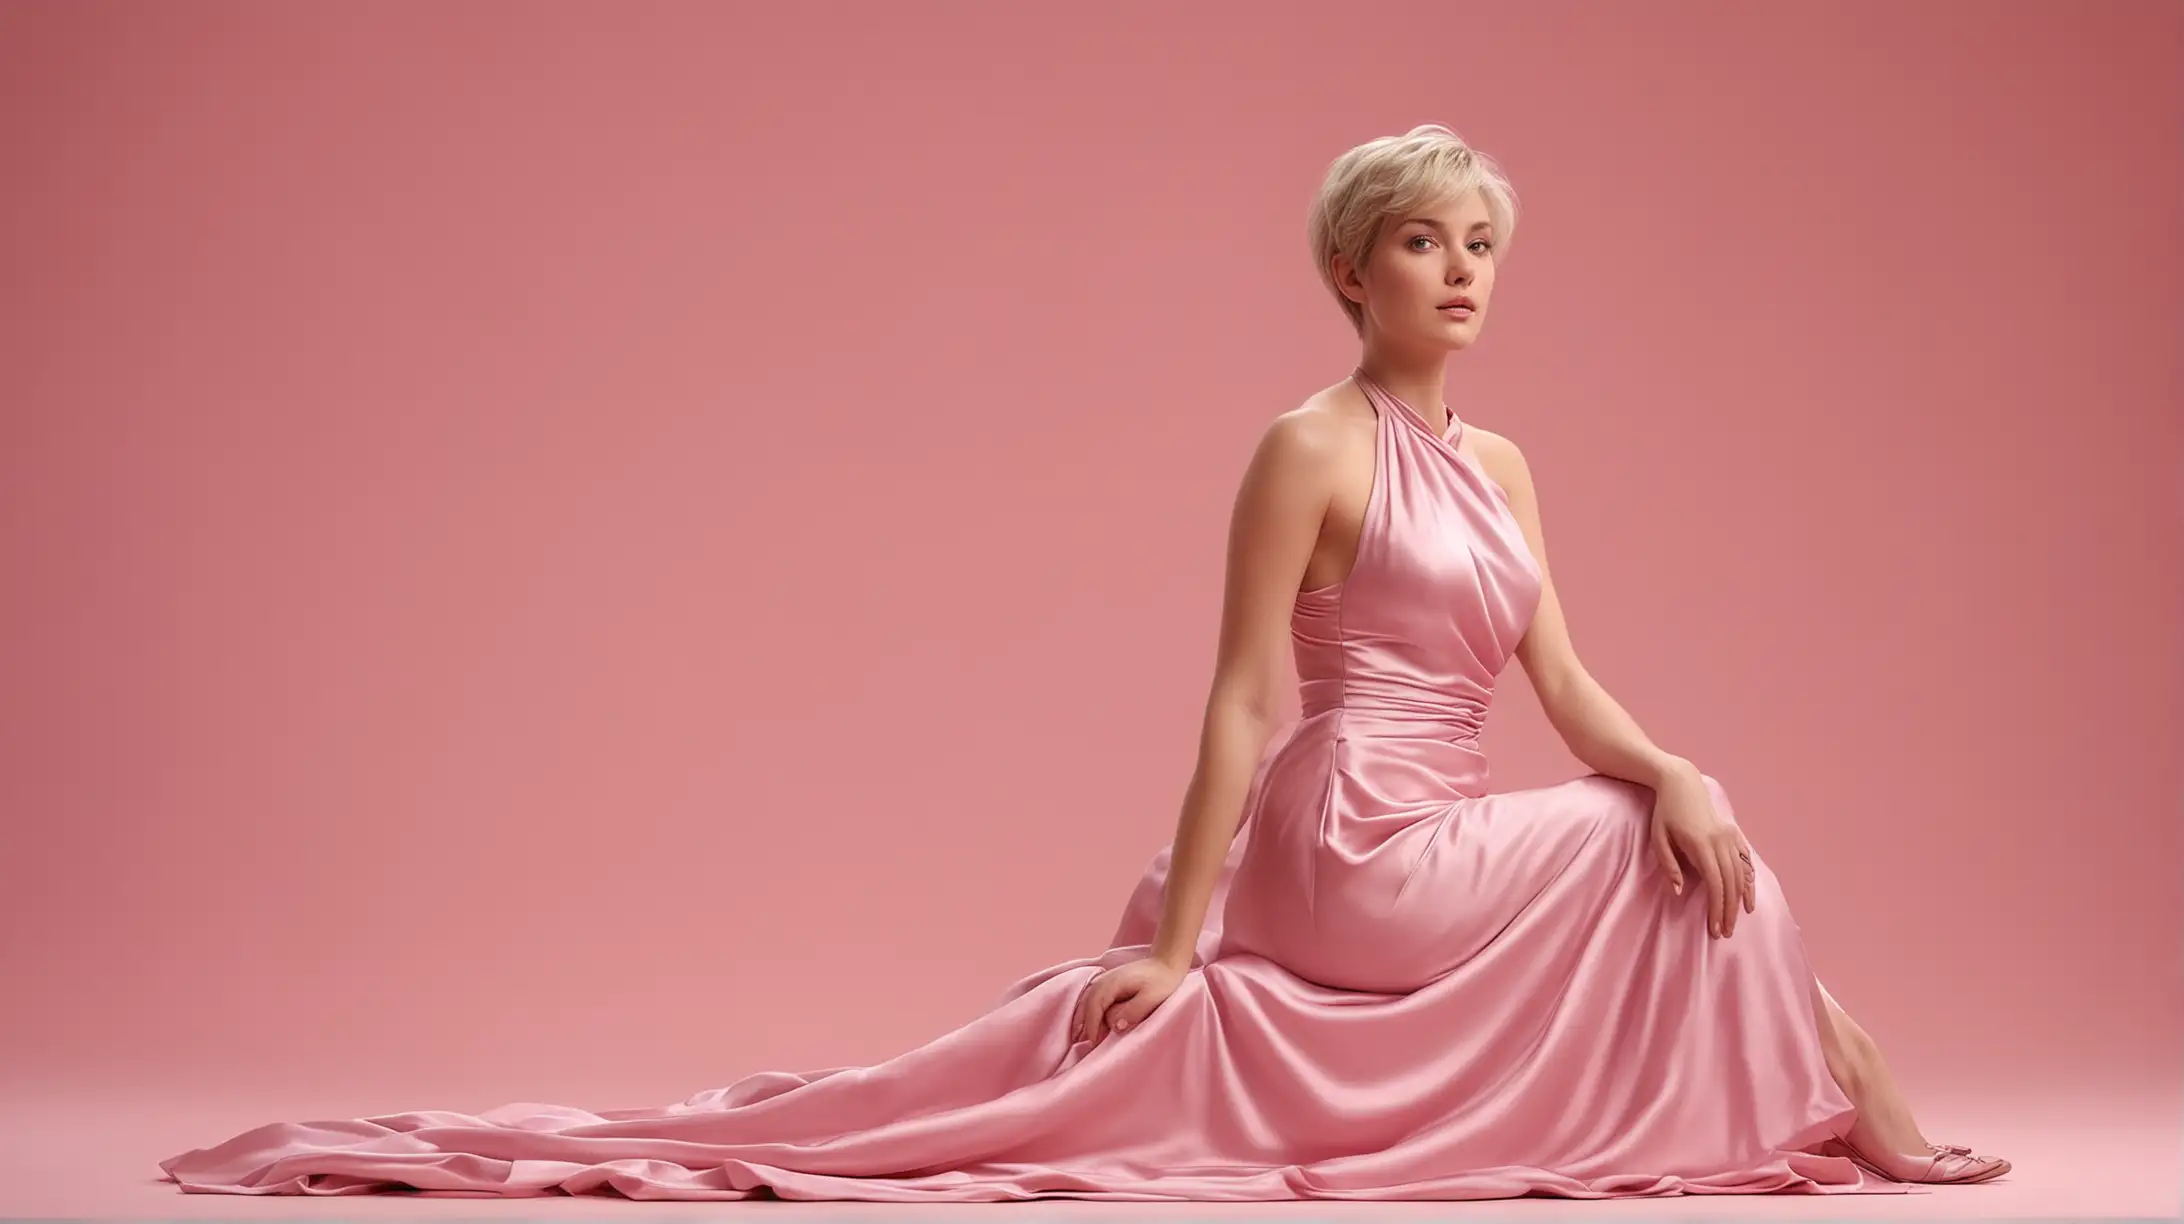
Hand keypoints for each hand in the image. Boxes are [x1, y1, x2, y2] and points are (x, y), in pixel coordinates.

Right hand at [1070, 956, 1184, 1050]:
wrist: (1166, 964)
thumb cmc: (1162, 982)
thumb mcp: (1152, 998)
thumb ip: (1133, 1011)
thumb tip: (1116, 1026)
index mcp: (1113, 982)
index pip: (1094, 1005)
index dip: (1092, 1025)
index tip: (1094, 1043)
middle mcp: (1104, 980)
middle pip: (1087, 1004)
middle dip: (1088, 1024)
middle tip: (1093, 1045)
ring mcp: (1105, 980)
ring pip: (1088, 1002)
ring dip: (1089, 1019)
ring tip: (1093, 1038)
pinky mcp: (1108, 985)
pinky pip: (1094, 1000)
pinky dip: (1093, 1013)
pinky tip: (1098, 1026)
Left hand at [1646, 768, 1755, 938]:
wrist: (1681, 783)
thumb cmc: (1665, 813)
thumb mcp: (1658, 838)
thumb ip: (1669, 865)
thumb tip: (1679, 891)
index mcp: (1701, 844)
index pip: (1715, 884)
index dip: (1717, 908)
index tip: (1714, 928)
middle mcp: (1721, 841)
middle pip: (1731, 883)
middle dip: (1728, 911)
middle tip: (1724, 933)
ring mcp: (1730, 837)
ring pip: (1741, 874)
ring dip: (1739, 900)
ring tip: (1735, 921)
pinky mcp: (1733, 834)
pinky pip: (1746, 861)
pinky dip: (1749, 881)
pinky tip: (1749, 899)